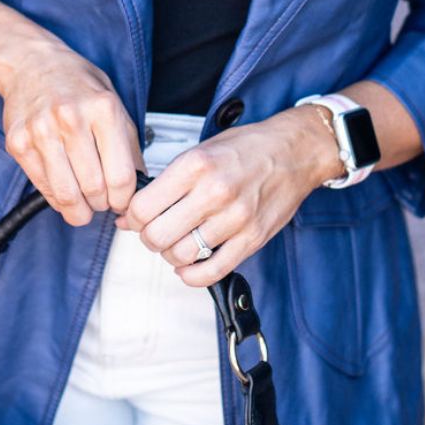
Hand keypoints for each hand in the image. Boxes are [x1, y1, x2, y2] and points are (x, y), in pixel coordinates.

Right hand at [0, 37, 142, 226]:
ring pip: (66, 195)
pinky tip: (64, 188)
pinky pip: (43, 187)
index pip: (121, 176)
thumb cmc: (75, 83)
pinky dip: (57, 198)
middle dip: (102, 204)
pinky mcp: (18, 143)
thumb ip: (129, 144)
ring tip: (84, 204)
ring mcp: (41, 131)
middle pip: (94, 189)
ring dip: (79, 209)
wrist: (30, 63)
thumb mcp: (114, 103)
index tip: (122, 202)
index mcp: (103, 109)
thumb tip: (141, 184)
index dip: (124, 199)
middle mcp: (71, 118)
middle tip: (103, 201)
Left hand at [115, 105, 339, 282]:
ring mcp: (235, 218)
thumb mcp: (200, 152)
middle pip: (157, 236)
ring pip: (181, 256)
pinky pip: (212, 271)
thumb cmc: (247, 148)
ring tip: (177, 244)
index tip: (136, 218)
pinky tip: (189, 266)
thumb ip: (165, 183)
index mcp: (195, 166)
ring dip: (171, 255)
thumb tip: (129, 215)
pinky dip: (193, 275)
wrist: (294, 151)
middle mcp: (214, 192)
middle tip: (155, 232)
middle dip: (149, 239)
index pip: (142, 208)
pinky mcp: (252, 238)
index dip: (132, 218)